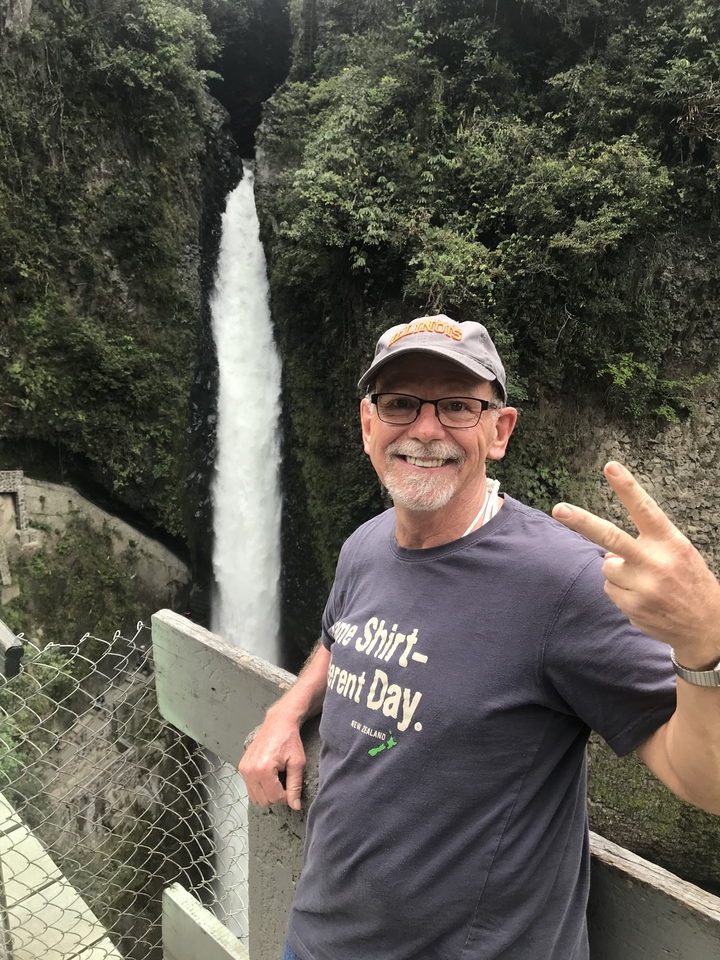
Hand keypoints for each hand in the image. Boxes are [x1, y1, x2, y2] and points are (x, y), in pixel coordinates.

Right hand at [239, 708, 305, 809]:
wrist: (278, 722)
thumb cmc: (289, 740)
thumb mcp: (297, 763)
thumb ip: (295, 786)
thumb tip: (295, 805)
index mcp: (263, 769)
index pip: (274, 797)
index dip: (286, 797)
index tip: (292, 787)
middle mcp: (250, 770)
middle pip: (263, 800)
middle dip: (276, 796)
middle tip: (285, 783)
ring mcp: (244, 768)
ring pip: (255, 797)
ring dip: (267, 793)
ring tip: (277, 779)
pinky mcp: (242, 766)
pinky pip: (250, 788)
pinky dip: (260, 787)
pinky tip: (269, 776)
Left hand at [552, 461, 719, 668]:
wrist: (706, 626)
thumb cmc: (689, 581)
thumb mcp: (679, 552)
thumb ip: (648, 543)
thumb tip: (608, 550)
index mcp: (670, 542)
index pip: (645, 509)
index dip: (626, 487)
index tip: (610, 467)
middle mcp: (655, 562)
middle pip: (611, 537)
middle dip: (582, 522)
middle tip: (559, 509)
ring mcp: (642, 587)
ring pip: (607, 567)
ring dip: (617, 571)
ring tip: (644, 581)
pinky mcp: (632, 607)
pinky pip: (610, 590)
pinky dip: (621, 591)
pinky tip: (643, 598)